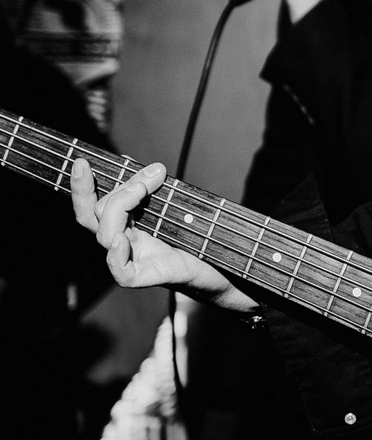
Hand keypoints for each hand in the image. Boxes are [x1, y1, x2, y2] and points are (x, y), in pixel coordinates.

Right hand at [69, 157, 255, 311]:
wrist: (220, 268)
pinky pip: (121, 272)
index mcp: (125, 225)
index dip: (81, 187)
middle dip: (122, 188)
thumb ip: (154, 190)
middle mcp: (122, 242)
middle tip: (154, 173)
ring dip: (121, 206)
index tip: (83, 161)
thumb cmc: (197, 238)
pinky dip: (116, 255)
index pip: (91, 207)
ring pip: (105, 235)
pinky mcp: (146, 278)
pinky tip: (121, 239)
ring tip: (142, 190)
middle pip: (97, 215)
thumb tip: (142, 166)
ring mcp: (132, 260)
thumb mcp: (174, 206)